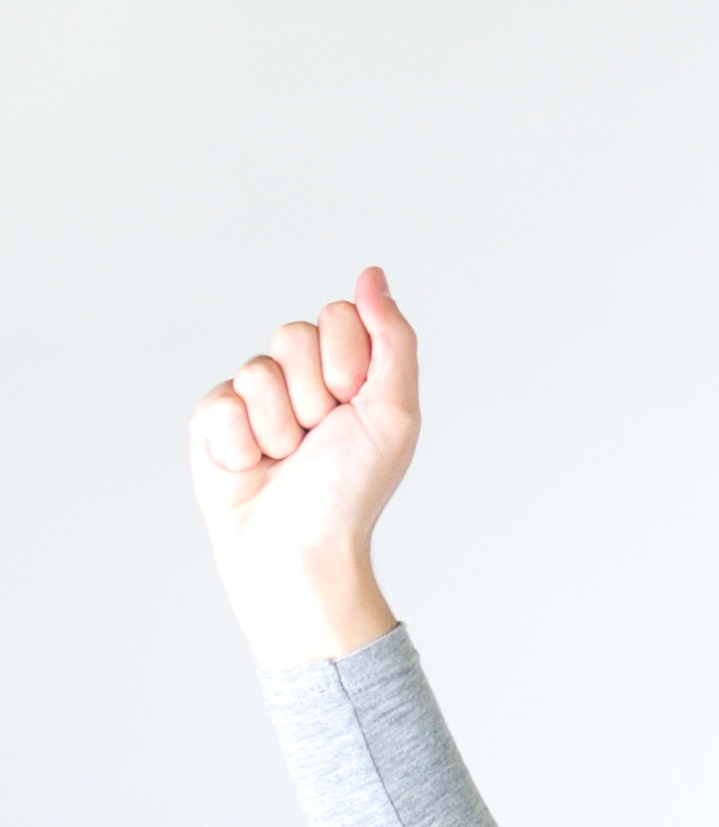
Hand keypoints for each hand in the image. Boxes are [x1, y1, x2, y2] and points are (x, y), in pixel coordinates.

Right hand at [189, 267, 419, 665]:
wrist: (302, 551)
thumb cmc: (352, 493)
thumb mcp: (395, 414)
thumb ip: (393, 338)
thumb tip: (372, 274)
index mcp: (346, 372)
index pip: (336, 316)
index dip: (346, 364)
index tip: (353, 408)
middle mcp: (300, 379)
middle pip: (293, 335)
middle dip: (313, 396)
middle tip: (319, 440)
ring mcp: (254, 398)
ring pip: (257, 371)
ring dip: (279, 427)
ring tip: (287, 460)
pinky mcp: (215, 421)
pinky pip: (222, 403)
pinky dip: (243, 443)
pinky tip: (253, 468)